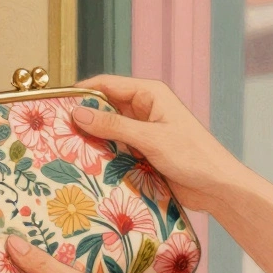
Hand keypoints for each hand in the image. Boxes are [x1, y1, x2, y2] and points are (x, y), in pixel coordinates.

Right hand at [71, 75, 242, 212]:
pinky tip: (84, 164)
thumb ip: (115, 126)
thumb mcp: (151, 139)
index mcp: (150, 95)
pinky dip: (103, 154)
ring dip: (92, 138)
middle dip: (83, 117)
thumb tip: (79, 113)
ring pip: (109, 130)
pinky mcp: (143, 152)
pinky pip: (116, 148)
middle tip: (55, 130)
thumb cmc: (193, 156)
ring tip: (63, 148)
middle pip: (105, 107)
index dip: (82, 92)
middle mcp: (144, 109)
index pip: (107, 85)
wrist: (218, 187)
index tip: (55, 104)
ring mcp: (143, 131)